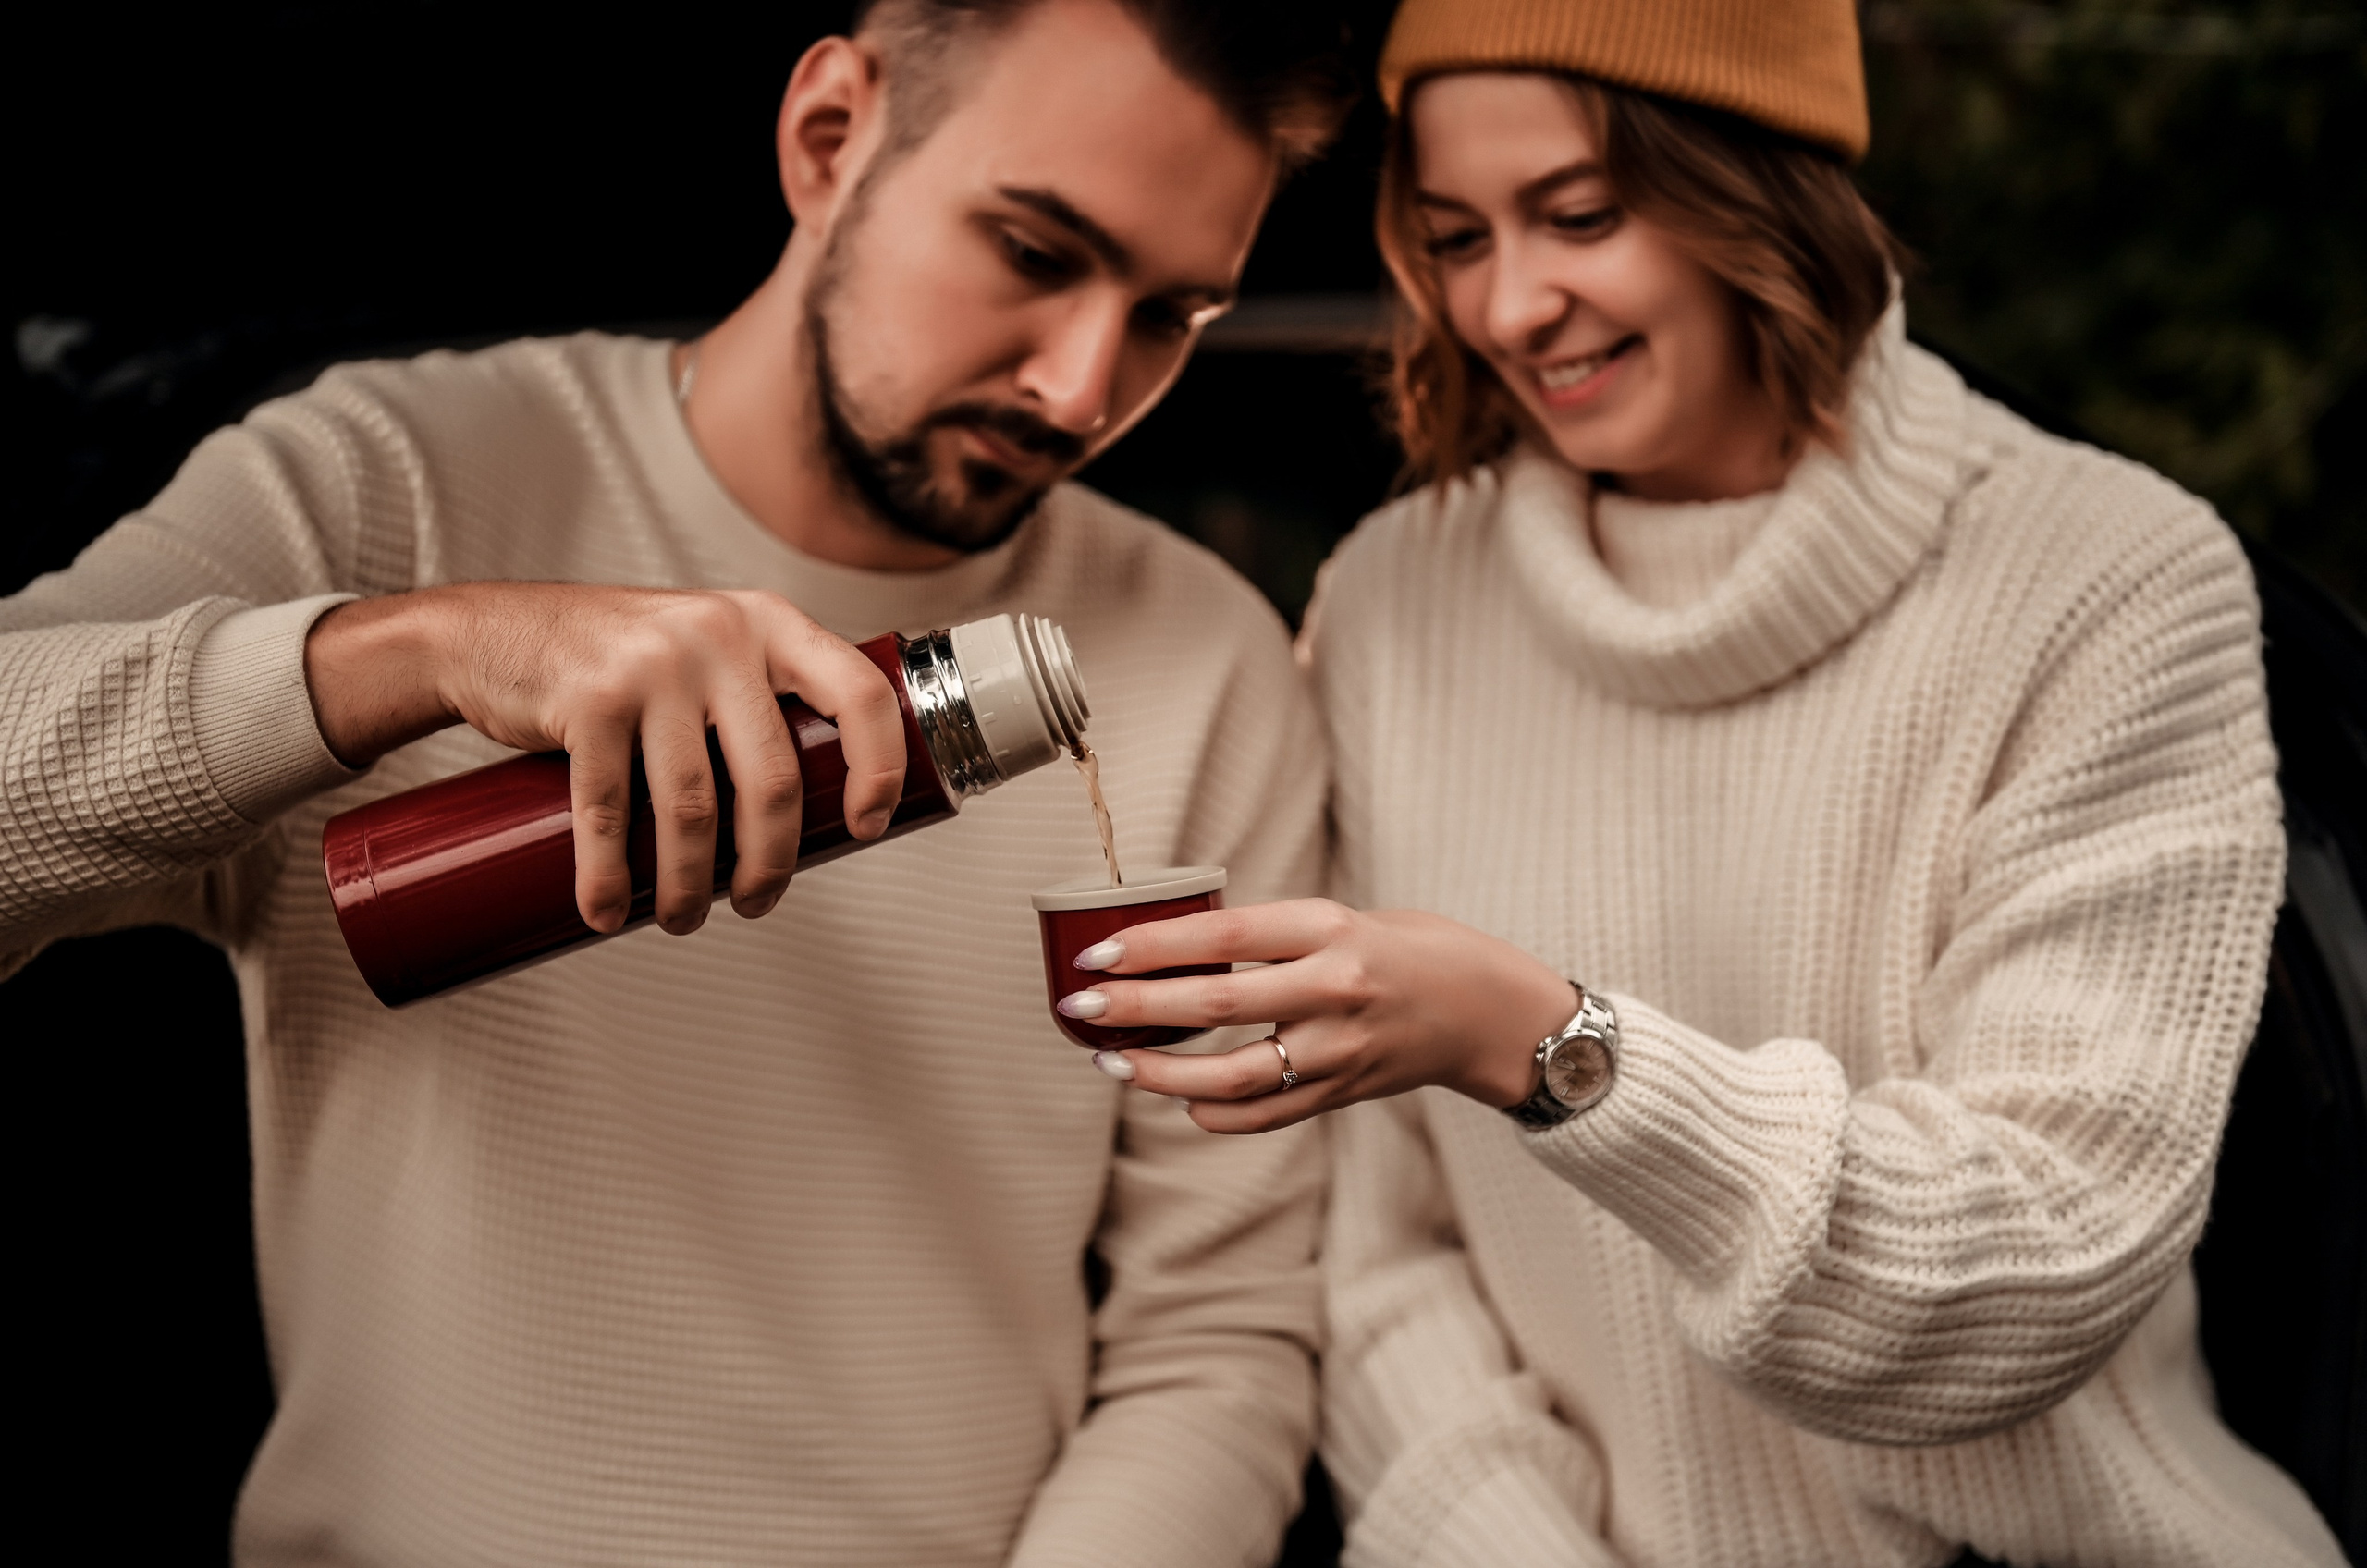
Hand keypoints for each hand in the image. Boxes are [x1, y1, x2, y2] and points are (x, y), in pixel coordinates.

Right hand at [304, 583, 905, 934]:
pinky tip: (607, 911)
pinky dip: (609, 878)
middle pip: (773, 779)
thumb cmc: (618, 660)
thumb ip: (761, 699)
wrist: (492, 632)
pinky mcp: (588, 701)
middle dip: (770, 862)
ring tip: (681, 917)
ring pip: (694, 809)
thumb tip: (822, 801)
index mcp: (768, 622)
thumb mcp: (707, 649)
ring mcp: (652, 666)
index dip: (881, 766)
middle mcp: (719, 634)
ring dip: (689, 886)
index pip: (860, 691)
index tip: (868, 824)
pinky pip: (610, 812)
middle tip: (756, 901)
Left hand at [1059, 900, 1578, 1132]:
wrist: (1490, 1010)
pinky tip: (1179, 1101)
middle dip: (1135, 1008)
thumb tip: (1178, 948)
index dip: (1153, 946)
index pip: (1222, 936)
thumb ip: (1273, 936)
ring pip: (1231, 1076)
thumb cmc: (1410, 949)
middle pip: (1215, 1005)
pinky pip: (1263, 1115)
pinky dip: (1212, 1113)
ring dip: (1159, 1075)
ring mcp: (1339, 1050)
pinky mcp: (1343, 1093)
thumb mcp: (1344, 917)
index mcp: (1330, 929)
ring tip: (1111, 1063)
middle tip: (1081, 1007)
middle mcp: (1333, 990)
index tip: (1098, 952)